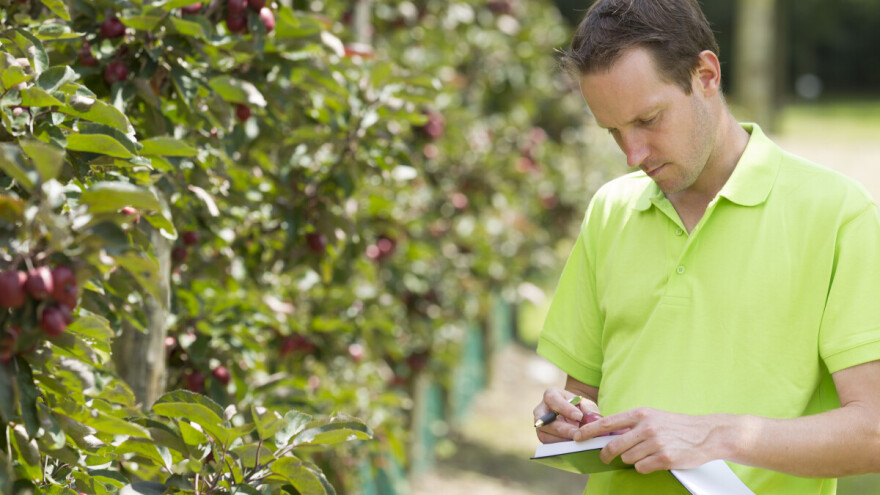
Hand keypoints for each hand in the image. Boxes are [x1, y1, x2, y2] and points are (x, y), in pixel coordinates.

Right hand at [534, 387, 602, 443]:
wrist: (574, 415)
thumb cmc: (579, 407)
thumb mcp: (586, 404)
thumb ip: (589, 410)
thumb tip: (593, 421)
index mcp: (551, 394)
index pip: (552, 399)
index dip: (564, 408)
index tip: (579, 416)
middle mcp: (541, 409)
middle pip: (546, 420)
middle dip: (563, 429)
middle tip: (577, 434)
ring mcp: (540, 424)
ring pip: (544, 433)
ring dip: (561, 439)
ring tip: (576, 441)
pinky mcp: (542, 436)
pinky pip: (547, 443)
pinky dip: (560, 445)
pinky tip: (571, 445)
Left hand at [572, 407, 727, 472]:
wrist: (707, 433)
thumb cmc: (677, 425)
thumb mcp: (653, 417)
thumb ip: (632, 424)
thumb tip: (608, 435)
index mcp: (641, 414)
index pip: (607, 423)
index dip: (589, 431)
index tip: (577, 436)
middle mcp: (646, 427)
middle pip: (614, 446)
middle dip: (606, 455)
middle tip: (605, 458)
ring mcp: (656, 443)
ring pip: (628, 459)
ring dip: (632, 460)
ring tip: (647, 454)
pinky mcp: (665, 459)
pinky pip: (642, 468)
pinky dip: (645, 467)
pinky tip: (656, 461)